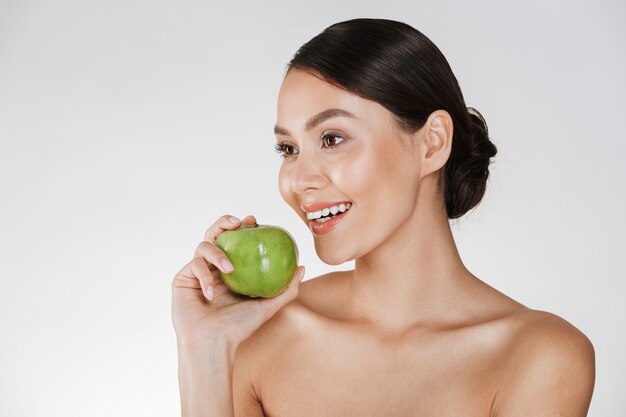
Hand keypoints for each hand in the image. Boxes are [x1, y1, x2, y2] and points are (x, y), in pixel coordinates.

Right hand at [171, 214, 304, 348]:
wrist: (212, 344)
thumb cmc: (239, 328)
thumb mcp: (268, 307)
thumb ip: (287, 289)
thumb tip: (302, 267)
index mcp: (233, 271)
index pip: (236, 242)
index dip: (243, 227)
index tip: (254, 221)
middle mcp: (214, 269)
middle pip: (216, 235)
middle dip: (224, 223)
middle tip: (237, 224)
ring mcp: (198, 273)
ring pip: (204, 246)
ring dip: (217, 253)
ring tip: (229, 269)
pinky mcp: (183, 279)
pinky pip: (194, 265)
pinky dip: (204, 276)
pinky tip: (212, 292)